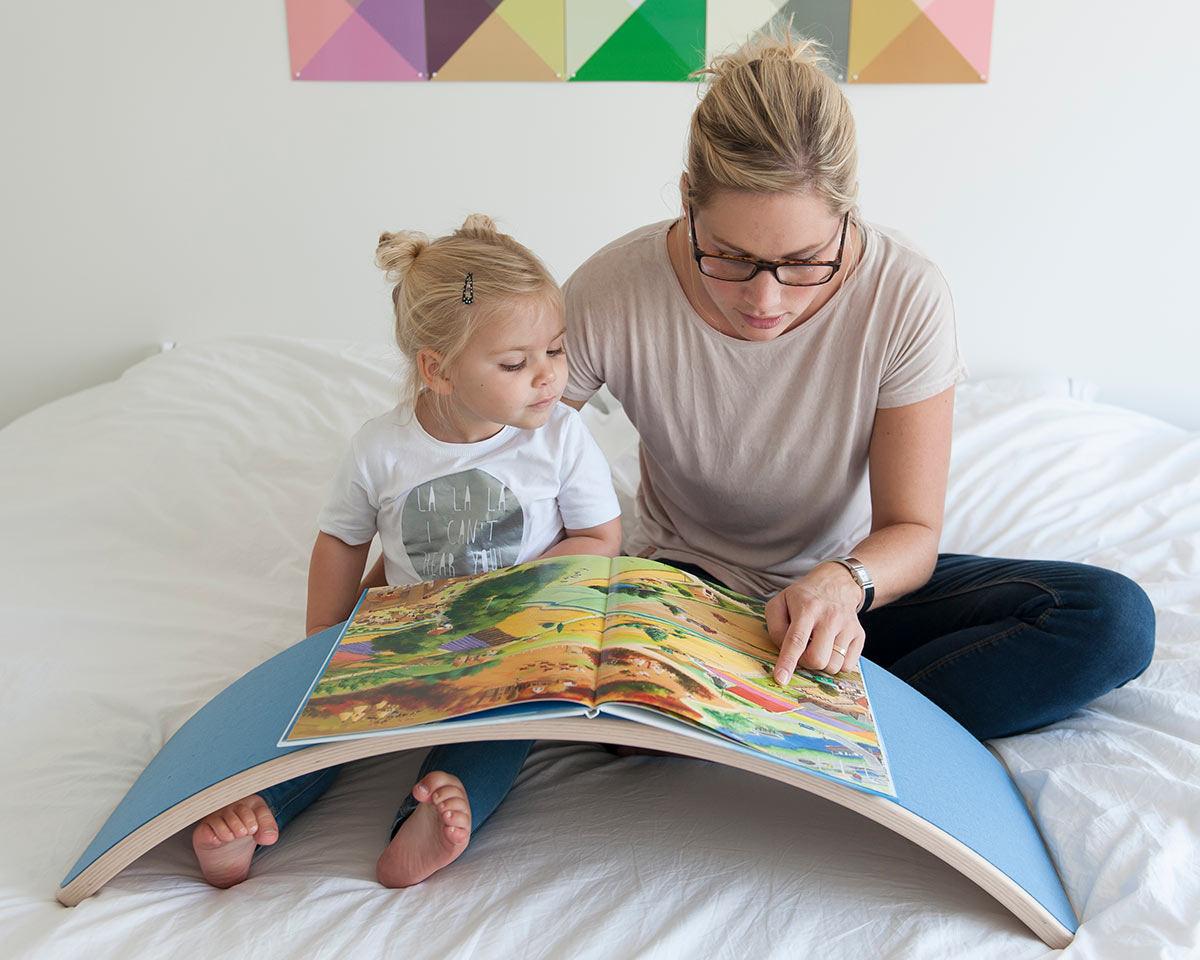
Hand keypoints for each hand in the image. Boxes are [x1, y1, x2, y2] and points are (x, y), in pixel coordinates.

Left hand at [764, 567, 864, 684]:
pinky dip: (837, 663)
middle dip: (806, 662)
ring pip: (834, 666)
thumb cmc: (803, 598)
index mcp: (806, 608)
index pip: (796, 640)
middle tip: (804, 650)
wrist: (837, 584)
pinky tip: (831, 648)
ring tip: (818, 646)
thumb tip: (784, 653)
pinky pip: (848, 666)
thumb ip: (776, 628)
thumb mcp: (779, 603)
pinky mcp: (860, 635)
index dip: (788, 662)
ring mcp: (848, 626)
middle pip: (817, 659)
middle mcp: (830, 617)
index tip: (781, 679)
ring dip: (822, 663)